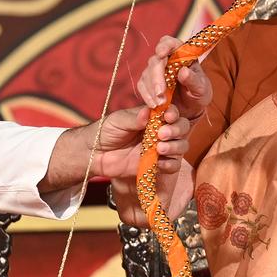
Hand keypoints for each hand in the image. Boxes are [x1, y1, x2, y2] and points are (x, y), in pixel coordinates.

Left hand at [96, 105, 192, 224]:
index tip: (168, 117)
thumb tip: (148, 112)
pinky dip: (170, 164)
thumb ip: (134, 118)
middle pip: (181, 128)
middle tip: (161, 135)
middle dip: (176, 130)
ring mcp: (159, 148)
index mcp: (152, 117)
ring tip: (160, 149)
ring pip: (181, 146)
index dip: (173, 113)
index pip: (171, 112)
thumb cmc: (106, 131)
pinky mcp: (156, 164)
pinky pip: (173, 165)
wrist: (95, 153)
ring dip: (175, 147)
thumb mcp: (118, 121)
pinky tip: (160, 163)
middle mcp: (160, 131)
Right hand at [136, 35, 211, 119]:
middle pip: (156, 61)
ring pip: (147, 74)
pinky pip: (142, 86)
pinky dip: (146, 96)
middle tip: (161, 93)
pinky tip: (153, 105)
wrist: (191, 107)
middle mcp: (166, 59)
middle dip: (157, 77)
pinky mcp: (147, 83)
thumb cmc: (198, 92)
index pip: (170, 42)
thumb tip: (183, 71)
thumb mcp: (201, 88)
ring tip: (160, 104)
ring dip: (152, 89)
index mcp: (181, 54)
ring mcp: (155, 71)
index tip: (161, 53)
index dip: (164, 45)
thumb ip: (194, 80)